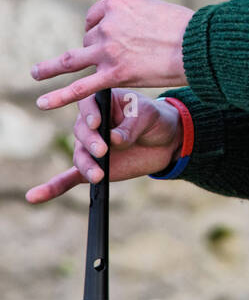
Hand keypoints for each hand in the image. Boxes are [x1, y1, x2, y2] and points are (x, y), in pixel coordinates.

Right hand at [25, 90, 181, 202]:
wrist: (163, 140)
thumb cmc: (152, 119)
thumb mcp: (147, 115)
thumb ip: (130, 126)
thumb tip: (114, 139)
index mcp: (101, 102)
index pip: (88, 104)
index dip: (90, 114)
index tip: (97, 123)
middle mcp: (89, 124)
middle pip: (81, 132)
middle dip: (91, 142)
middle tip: (103, 150)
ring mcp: (88, 147)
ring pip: (79, 156)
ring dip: (86, 166)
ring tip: (98, 175)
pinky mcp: (91, 167)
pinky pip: (67, 178)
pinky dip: (51, 188)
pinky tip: (34, 196)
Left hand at [30, 0, 193, 110]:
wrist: (198, 45)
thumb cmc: (185, 27)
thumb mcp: (154, 9)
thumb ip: (134, 17)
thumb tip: (128, 28)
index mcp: (117, 4)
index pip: (94, 18)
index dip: (99, 29)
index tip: (108, 37)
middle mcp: (107, 25)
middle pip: (87, 39)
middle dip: (94, 49)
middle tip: (113, 57)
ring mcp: (108, 50)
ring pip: (71, 60)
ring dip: (50, 68)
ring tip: (36, 73)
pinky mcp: (114, 74)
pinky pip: (81, 88)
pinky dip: (60, 96)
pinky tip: (44, 102)